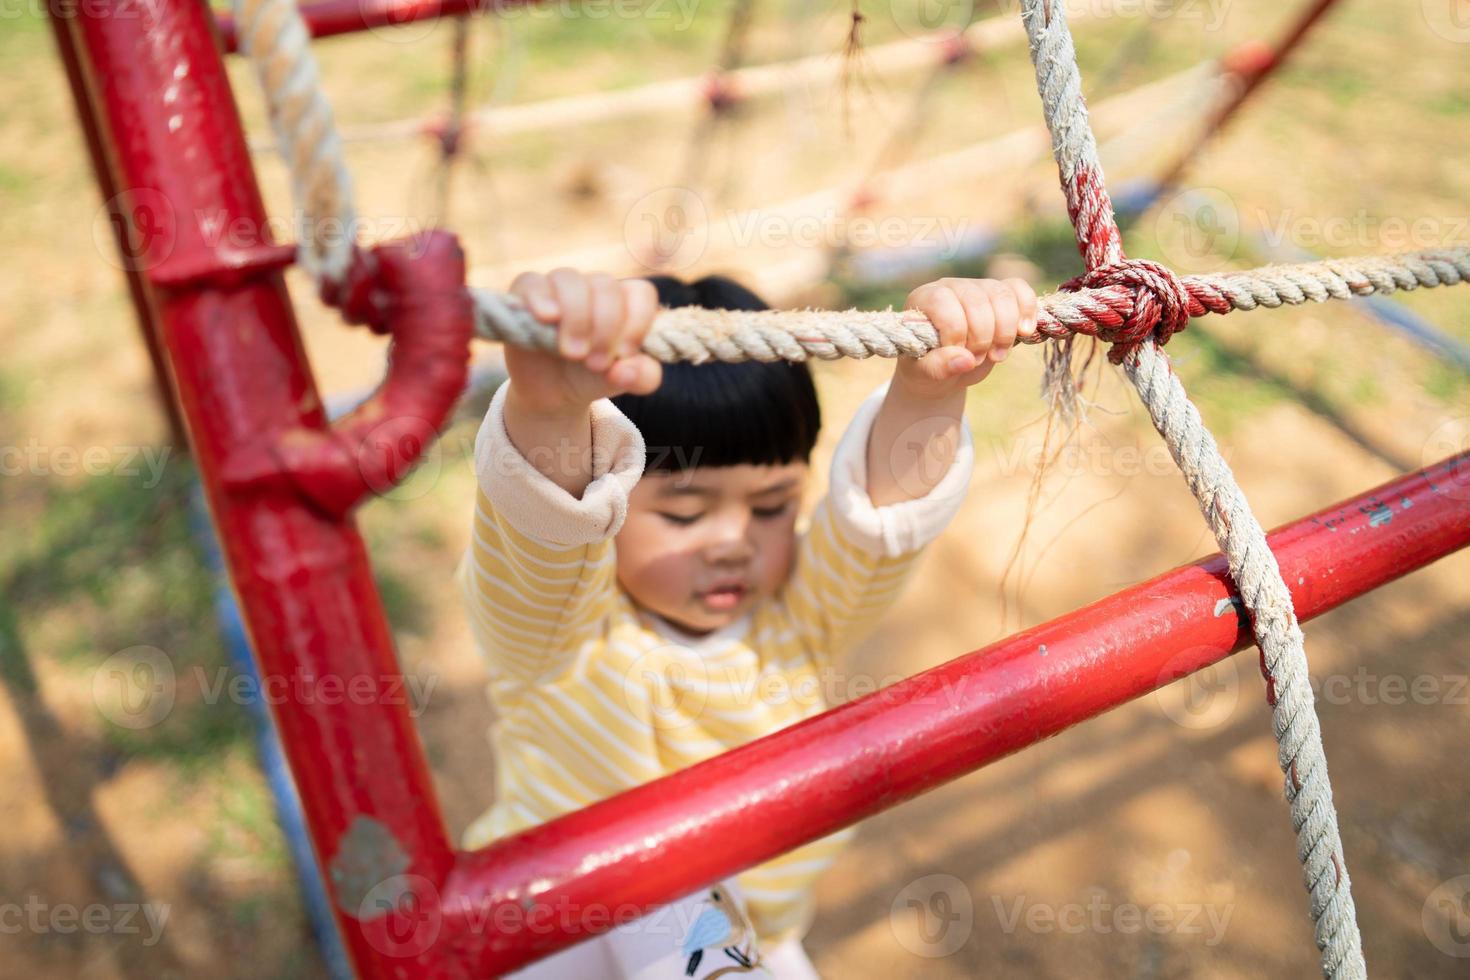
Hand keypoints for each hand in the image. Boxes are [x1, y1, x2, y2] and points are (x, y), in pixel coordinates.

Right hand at [504, 268, 662, 417]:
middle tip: (594, 362)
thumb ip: (642, 377)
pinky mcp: (526, 295)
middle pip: (606, 286)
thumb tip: (625, 370)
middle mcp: (593, 288)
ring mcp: (558, 288)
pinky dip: (540, 297)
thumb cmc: (591, 377)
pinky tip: (547, 318)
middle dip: (604, 326)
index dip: (636, 323)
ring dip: (575, 316)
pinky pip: (531, 282)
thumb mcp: (622, 381)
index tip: (624, 355)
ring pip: (570, 280)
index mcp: (624, 303)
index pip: (641, 293)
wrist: (551, 392)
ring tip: (571, 352)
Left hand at [894, 277, 1037, 399]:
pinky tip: (1024, 332)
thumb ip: (937, 367)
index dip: (956, 332)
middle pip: (977, 299)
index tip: (958, 355)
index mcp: (925, 299)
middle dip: (982, 337)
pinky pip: (1019, 288)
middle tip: (977, 360)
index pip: (944, 302)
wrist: (948, 369)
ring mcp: (978, 287)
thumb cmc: (929, 367)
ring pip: (1002, 294)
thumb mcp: (923, 373)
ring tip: (996, 355)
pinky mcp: (1001, 294)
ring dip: (1005, 330)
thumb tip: (965, 360)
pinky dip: (1027, 310)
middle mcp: (951, 287)